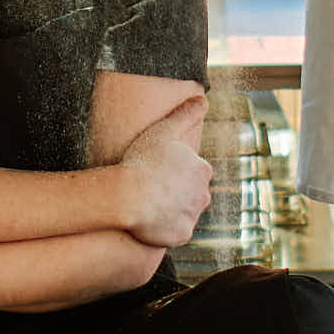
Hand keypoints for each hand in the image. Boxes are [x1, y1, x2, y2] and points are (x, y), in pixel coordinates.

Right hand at [115, 103, 212, 246]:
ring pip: (184, 212)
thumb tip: (204, 99)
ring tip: (149, 204)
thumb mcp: (164, 130)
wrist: (129, 195)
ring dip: (172, 209)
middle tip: (152, 188)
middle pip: (192, 193)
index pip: (193, 172)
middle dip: (177, 192)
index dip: (174, 172)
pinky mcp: (182, 235)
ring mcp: (193, 216)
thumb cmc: (144, 161)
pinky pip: (175, 232)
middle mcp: (204, 194)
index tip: (157, 171)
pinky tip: (150, 220)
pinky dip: (166, 228)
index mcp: (203, 169)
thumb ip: (186, 114)